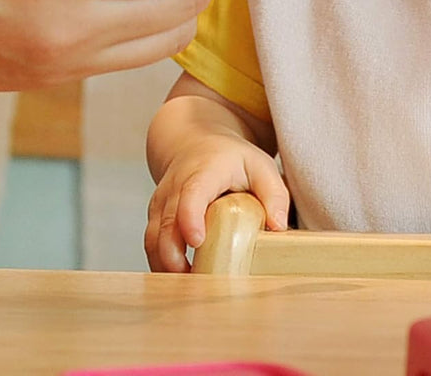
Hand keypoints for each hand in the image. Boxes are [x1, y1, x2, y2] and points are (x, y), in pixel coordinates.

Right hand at [145, 133, 289, 271]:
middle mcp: (175, 188)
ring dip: (166, 265)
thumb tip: (278, 228)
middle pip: (166, 224)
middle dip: (174, 256)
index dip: (190, 218)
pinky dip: (161, 264)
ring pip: (153, 238)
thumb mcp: (260, 165)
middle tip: (196, 280)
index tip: (197, 241)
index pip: (191, 195)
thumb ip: (274, 193)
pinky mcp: (155, 218)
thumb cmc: (231, 158)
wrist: (194, 143)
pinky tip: (180, 280)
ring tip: (189, 287)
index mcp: (204, 172)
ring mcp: (161, 204)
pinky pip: (152, 244)